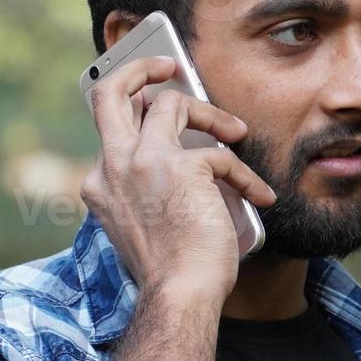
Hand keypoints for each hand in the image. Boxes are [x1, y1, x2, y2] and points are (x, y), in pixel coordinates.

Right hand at [79, 55, 276, 306]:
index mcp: (101, 182)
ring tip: (235, 130)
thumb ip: (148, 186)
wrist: (178, 295)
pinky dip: (245, 175)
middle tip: (169, 64)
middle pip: (111, 92)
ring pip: (172, 104)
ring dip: (210, 113)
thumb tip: (190, 154)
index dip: (130, 106)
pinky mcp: (182, 167)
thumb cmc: (169, 270)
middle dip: (139, 67)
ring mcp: (144, 162)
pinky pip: (221, 153)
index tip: (150, 96)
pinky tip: (259, 197)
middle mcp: (114, 165)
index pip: (106, 126)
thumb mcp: (143, 222)